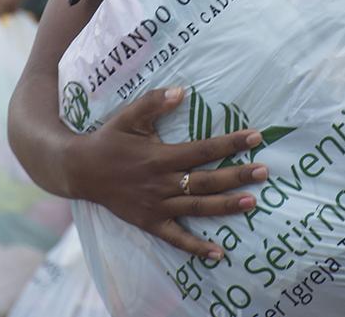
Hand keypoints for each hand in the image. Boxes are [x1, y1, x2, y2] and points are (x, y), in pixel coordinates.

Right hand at [68, 87, 268, 258]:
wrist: (80, 171)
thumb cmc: (108, 140)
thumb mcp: (128, 116)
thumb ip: (154, 103)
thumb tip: (181, 92)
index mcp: (160, 156)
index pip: (202, 150)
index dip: (229, 144)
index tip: (255, 137)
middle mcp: (162, 183)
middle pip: (206, 180)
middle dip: (237, 176)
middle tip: (264, 172)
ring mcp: (157, 206)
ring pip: (198, 207)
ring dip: (226, 206)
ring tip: (252, 203)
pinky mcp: (150, 222)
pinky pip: (176, 238)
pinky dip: (196, 247)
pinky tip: (218, 253)